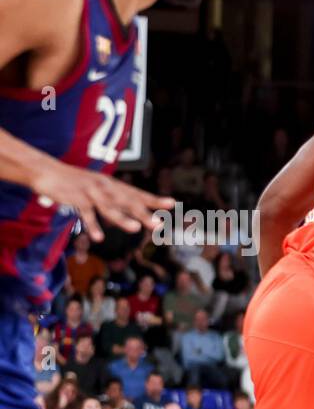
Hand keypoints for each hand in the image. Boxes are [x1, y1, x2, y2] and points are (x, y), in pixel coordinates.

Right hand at [29, 158, 172, 241]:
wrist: (46, 170)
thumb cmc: (76, 182)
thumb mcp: (99, 188)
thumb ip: (115, 201)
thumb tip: (130, 217)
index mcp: (113, 185)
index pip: (137, 194)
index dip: (154, 200)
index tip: (173, 204)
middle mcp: (105, 187)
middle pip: (127, 202)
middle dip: (143, 213)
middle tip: (159, 224)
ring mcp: (90, 192)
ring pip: (108, 207)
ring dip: (121, 218)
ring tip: (135, 229)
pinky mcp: (75, 198)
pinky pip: (85, 213)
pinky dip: (92, 225)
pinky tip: (99, 238)